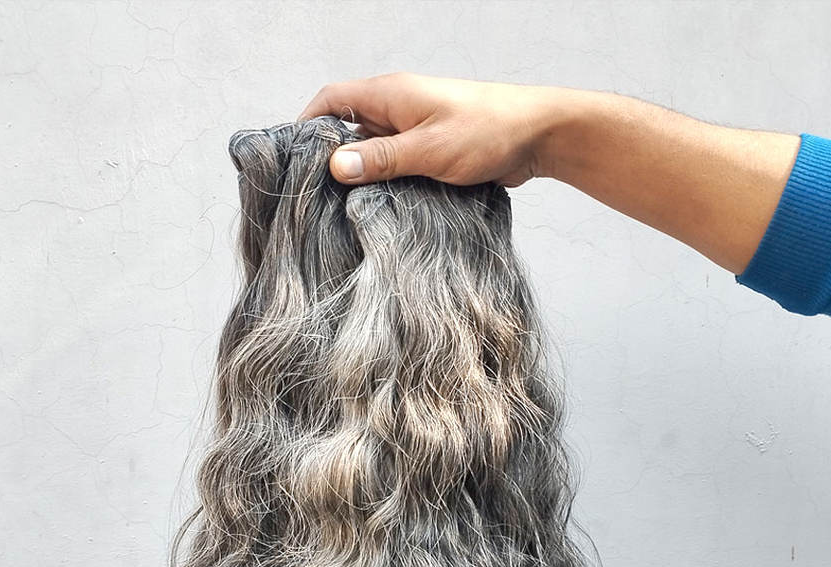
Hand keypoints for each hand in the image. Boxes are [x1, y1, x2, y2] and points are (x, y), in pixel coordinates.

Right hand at [297, 72, 570, 187]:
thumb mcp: (430, 149)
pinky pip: (395, 164)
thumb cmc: (488, 131)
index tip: (293, 160)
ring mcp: (413, 129)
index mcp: (389, 95)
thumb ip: (383, 159)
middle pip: (347, 128)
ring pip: (371, 150)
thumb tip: (336, 166)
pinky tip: (380, 207)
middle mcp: (396, 108)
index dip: (307, 126)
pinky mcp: (428, 150)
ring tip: (343, 207)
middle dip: (330, 158)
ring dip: (361, 175)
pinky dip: (384, 183)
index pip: (331, 101)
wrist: (538, 136)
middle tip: (315, 194)